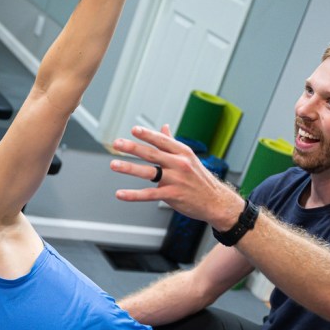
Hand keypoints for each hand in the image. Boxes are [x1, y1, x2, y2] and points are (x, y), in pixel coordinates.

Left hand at [111, 124, 242, 228]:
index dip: (147, 135)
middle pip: (153, 154)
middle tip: (117, 143)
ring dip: (129, 168)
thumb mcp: (188, 158)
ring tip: (114, 165)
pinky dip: (134, 195)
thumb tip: (163, 127)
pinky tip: (121, 193)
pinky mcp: (172, 195)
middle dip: (133, 147)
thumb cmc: (200, 178)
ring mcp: (176, 180)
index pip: (162, 141)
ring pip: (149, 172)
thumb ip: (172, 143)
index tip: (134, 130)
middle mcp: (179, 164)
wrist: (216, 201)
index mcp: (183, 152)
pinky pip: (149, 194)